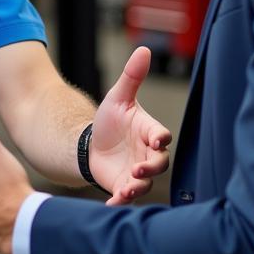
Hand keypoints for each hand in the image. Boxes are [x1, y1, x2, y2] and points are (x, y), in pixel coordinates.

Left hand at [89, 47, 172, 205]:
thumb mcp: (118, 97)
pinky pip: (126, 197)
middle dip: (151, 167)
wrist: (92, 144)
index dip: (160, 138)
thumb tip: (143, 49)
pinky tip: (111, 204)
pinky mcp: (124, 186)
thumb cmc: (111, 120)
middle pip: (159, 164)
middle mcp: (147, 154)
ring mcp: (137, 173)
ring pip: (145, 184)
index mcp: (149, 132)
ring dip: (138, 187)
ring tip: (126, 189)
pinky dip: (120, 202)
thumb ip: (132, 77)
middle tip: (139, 169)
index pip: (161, 136)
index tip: (156, 140)